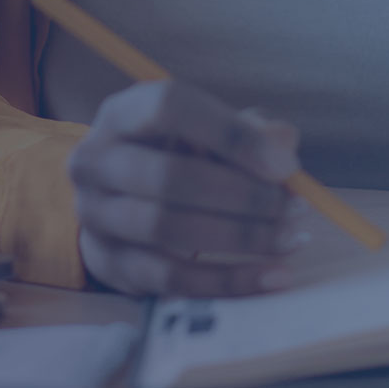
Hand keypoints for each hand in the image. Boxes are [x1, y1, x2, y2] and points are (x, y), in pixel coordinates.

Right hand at [68, 79, 304, 297]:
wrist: (117, 201)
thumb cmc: (172, 156)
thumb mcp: (204, 133)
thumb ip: (246, 130)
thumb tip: (282, 144)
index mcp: (122, 113)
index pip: (170, 108)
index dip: (231, 134)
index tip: (285, 165)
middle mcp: (95, 159)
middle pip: (168, 177)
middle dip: (242, 196)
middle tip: (294, 208)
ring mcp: (94, 214)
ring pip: (167, 229)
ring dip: (240, 237)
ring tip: (290, 238)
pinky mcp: (107, 263)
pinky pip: (170, 279)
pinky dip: (228, 281)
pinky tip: (274, 276)